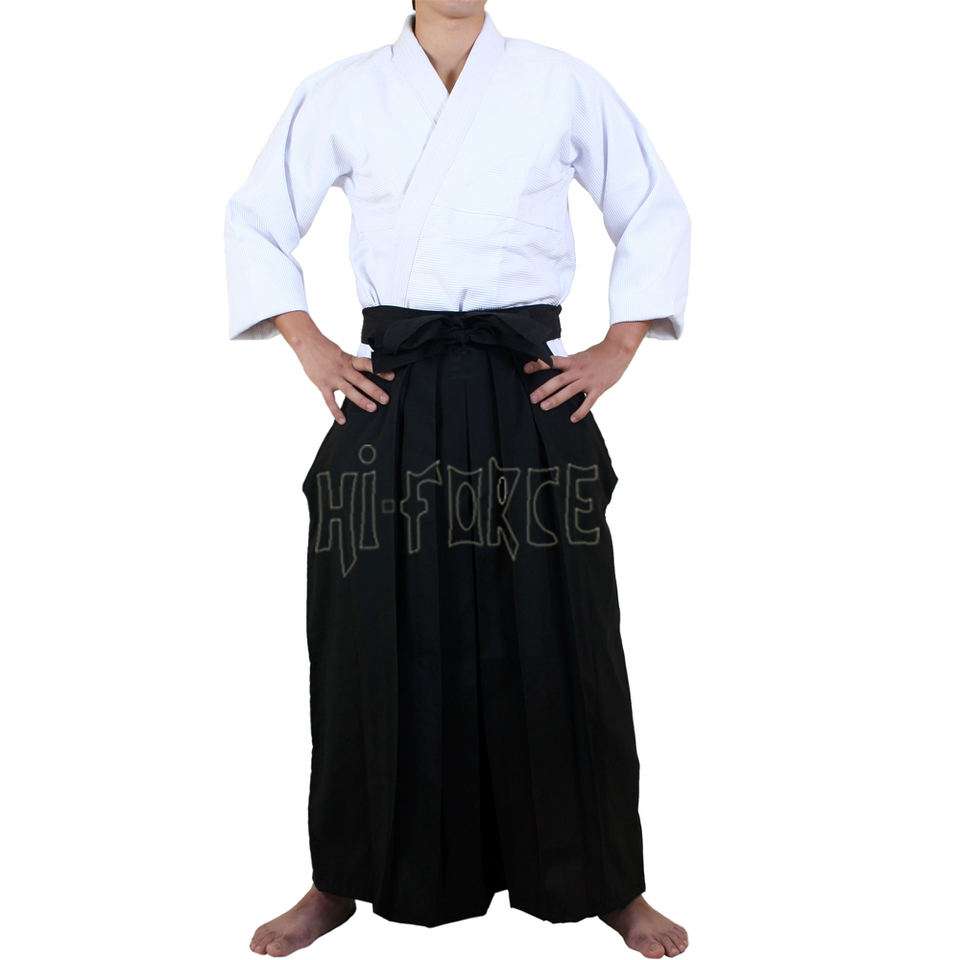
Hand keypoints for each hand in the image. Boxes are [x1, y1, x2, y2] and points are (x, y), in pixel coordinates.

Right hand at [294, 329, 395, 424]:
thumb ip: (353, 364)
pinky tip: (342, 420)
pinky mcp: (322, 384)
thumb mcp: (343, 354)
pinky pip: (330, 400)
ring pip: (349, 390)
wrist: (307, 342)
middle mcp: (343, 369)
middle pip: (361, 380)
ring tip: (373, 408)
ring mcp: (333, 377)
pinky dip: (336, 411)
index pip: (367, 364)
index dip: (380, 370)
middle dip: (374, 390)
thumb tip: (366, 371)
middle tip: (386, 399)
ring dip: (361, 400)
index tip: (392, 376)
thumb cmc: (326, 349)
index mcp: (350, 360)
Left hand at [522, 320, 650, 421]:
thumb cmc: (597, 354)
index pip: (552, 362)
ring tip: (544, 407)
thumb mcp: (579, 357)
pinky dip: (581, 411)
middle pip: (558, 380)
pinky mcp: (598, 388)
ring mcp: (588, 380)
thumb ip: (567, 365)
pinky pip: (588, 402)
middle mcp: (578, 370)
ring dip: (556, 399)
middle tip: (532, 398)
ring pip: (570, 391)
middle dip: (544, 389)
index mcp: (572, 361)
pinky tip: (573, 419)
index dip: (538, 365)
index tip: (525, 369)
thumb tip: (551, 369)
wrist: (618, 350)